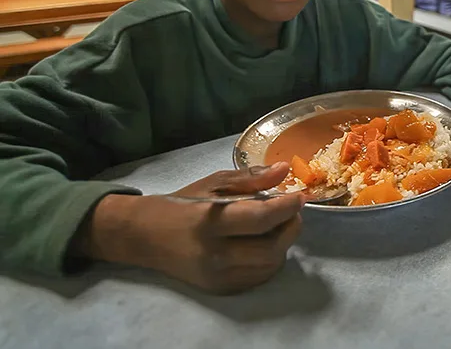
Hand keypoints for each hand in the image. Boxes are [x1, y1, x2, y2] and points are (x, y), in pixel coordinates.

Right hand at [77, 164, 307, 294]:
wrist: (143, 237)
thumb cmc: (181, 205)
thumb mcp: (212, 184)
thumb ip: (250, 178)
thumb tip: (284, 170)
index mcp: (209, 223)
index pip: (260, 219)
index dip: (286, 208)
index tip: (298, 196)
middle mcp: (214, 255)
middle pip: (271, 248)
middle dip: (290, 228)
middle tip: (290, 213)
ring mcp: (217, 276)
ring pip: (269, 265)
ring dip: (282, 244)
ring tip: (273, 227)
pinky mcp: (220, 288)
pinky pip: (259, 276)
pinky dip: (269, 260)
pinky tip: (260, 244)